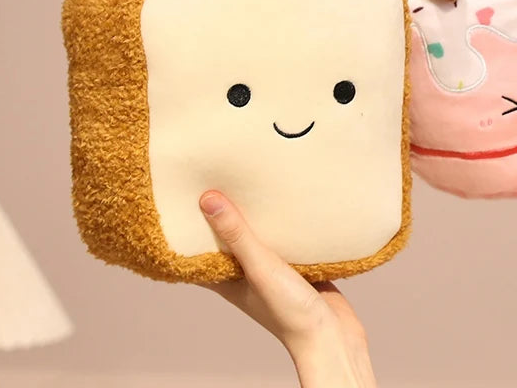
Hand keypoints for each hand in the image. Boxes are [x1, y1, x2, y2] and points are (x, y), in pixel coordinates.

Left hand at [199, 191, 375, 387]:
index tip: (182, 199)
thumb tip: (207, 199)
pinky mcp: (298, 268)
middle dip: (225, 215)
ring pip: (259, 238)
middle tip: (218, 179)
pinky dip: (284, 225)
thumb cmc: (290, 312)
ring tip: (251, 183)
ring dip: (256, 217)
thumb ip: (237, 234)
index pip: (198, 252)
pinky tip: (289, 202)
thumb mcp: (259, 267)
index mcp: (228, 280)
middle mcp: (248, 275)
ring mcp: (274, 272)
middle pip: (229, 240)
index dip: (189, 229)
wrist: (333, 336)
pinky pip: (287, 241)